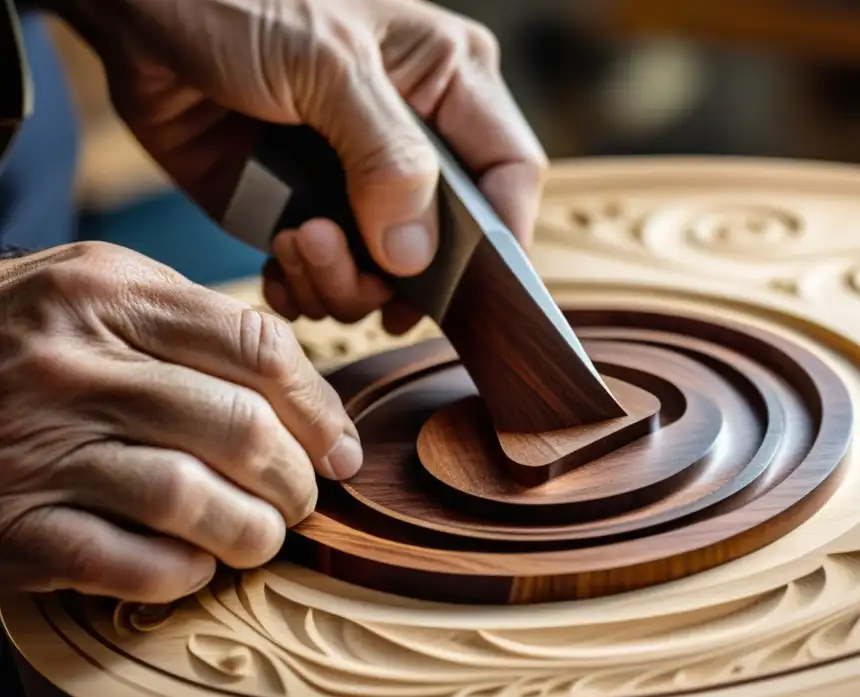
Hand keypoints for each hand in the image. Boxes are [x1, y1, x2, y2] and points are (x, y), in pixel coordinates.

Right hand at [0, 243, 359, 602]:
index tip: (340, 447)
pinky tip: (194, 563)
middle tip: (302, 497)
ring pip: (191, 499)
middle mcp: (72, 367)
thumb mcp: (96, 291)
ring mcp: (36, 448)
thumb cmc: (24, 338)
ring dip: (252, 531)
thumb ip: (191, 322)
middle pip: (238, 428)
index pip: (257, 347)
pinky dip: (181, 572)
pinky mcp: (11, 527)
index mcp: (107, 295)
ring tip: (261, 534)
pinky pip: (126, 563)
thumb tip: (303, 391)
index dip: (320, 407)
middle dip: (296, 478)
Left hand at [58, 0, 548, 334]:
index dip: (498, 239)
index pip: (510, 174)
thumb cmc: (237, 0)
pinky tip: (278, 267)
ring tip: (294, 245)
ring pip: (387, 276)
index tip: (460, 286)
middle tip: (338, 260)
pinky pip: (329, 278)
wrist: (136, 14)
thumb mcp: (325, 63)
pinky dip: (306, 291)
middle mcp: (414, 142)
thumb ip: (386, 157)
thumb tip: (415, 255)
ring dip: (342, 285)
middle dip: (397, 276)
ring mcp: (358, 184)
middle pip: (447, 246)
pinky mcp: (306, 212)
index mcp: (448, 84)